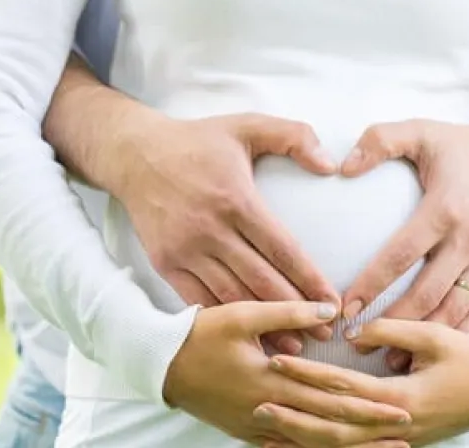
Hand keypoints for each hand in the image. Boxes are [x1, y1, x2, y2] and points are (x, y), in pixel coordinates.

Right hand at [105, 111, 342, 351]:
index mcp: (236, 199)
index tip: (333, 302)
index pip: (282, 249)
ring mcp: (186, 250)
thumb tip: (330, 163)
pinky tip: (247, 336)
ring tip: (293, 344)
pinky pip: (200, 299)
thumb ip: (294, 136)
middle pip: (261, 280)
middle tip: (324, 331)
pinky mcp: (166, 263)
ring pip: (232, 296)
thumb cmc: (197, 141)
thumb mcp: (247, 124)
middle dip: (296, 311)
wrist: (134, 154)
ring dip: (264, 324)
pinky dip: (225, 320)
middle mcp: (211, 229)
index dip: (310, 279)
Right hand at [163, 301, 412, 445]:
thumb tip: (330, 309)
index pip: (331, 396)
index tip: (401, 405)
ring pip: (312, 444)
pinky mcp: (248, 433)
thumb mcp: (243, 315)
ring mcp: (259, 427)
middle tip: (405, 430)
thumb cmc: (201, 334)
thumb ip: (288, 311)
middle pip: (329, 427)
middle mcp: (269, 410)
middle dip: (370, 431)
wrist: (160, 365)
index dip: (369, 404)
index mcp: (273, 380)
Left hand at [258, 319, 468, 447]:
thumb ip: (392, 330)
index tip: (277, 362)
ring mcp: (396, 441)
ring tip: (267, 431)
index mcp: (401, 398)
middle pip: (334, 429)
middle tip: (257, 404)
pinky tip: (299, 444)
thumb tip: (352, 330)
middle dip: (294, 418)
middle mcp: (394, 426)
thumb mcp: (435, 335)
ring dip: (303, 440)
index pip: (343, 387)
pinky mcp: (397, 444)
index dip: (308, 374)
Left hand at [339, 115, 468, 369]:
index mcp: (445, 209)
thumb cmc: (460, 146)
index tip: (345, 309)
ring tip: (389, 358)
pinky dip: (457, 335)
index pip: (401, 255)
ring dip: (423, 339)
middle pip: (427, 294)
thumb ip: (380, 141)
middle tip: (357, 343)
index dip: (372, 285)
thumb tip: (341, 167)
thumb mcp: (420, 131)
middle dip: (391, 324)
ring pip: (455, 311)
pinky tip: (430, 351)